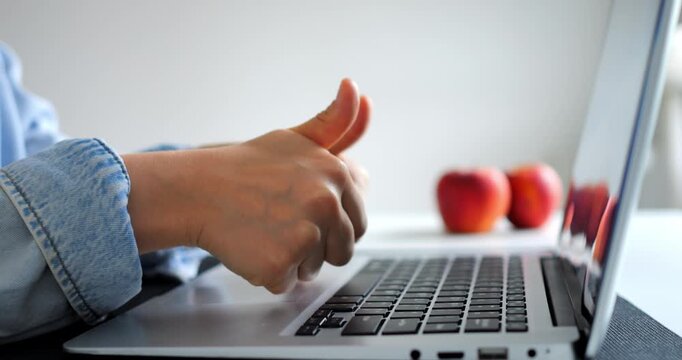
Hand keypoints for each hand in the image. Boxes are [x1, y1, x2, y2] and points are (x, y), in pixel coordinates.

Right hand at [123, 79, 371, 292]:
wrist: (198, 189)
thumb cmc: (249, 166)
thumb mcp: (298, 139)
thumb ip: (337, 123)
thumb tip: (356, 88)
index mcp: (338, 173)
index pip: (359, 220)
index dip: (332, 220)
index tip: (301, 206)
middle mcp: (327, 202)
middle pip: (343, 248)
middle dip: (317, 244)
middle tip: (281, 221)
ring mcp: (304, 234)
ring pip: (316, 268)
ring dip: (293, 260)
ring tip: (266, 230)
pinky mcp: (279, 263)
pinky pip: (287, 283)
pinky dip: (268, 273)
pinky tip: (251, 245)